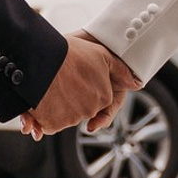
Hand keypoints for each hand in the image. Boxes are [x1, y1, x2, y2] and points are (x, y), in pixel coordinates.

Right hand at [20, 35, 138, 138]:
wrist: (41, 57)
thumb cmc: (71, 53)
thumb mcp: (101, 55)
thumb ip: (120, 71)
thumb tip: (136, 83)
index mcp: (103, 97)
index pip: (99, 98)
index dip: (86, 86)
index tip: (76, 77)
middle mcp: (89, 111)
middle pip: (81, 109)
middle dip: (73, 98)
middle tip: (62, 79)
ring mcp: (70, 119)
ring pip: (64, 117)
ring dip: (57, 106)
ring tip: (50, 86)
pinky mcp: (52, 124)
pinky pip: (48, 124)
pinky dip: (44, 116)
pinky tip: (42, 98)